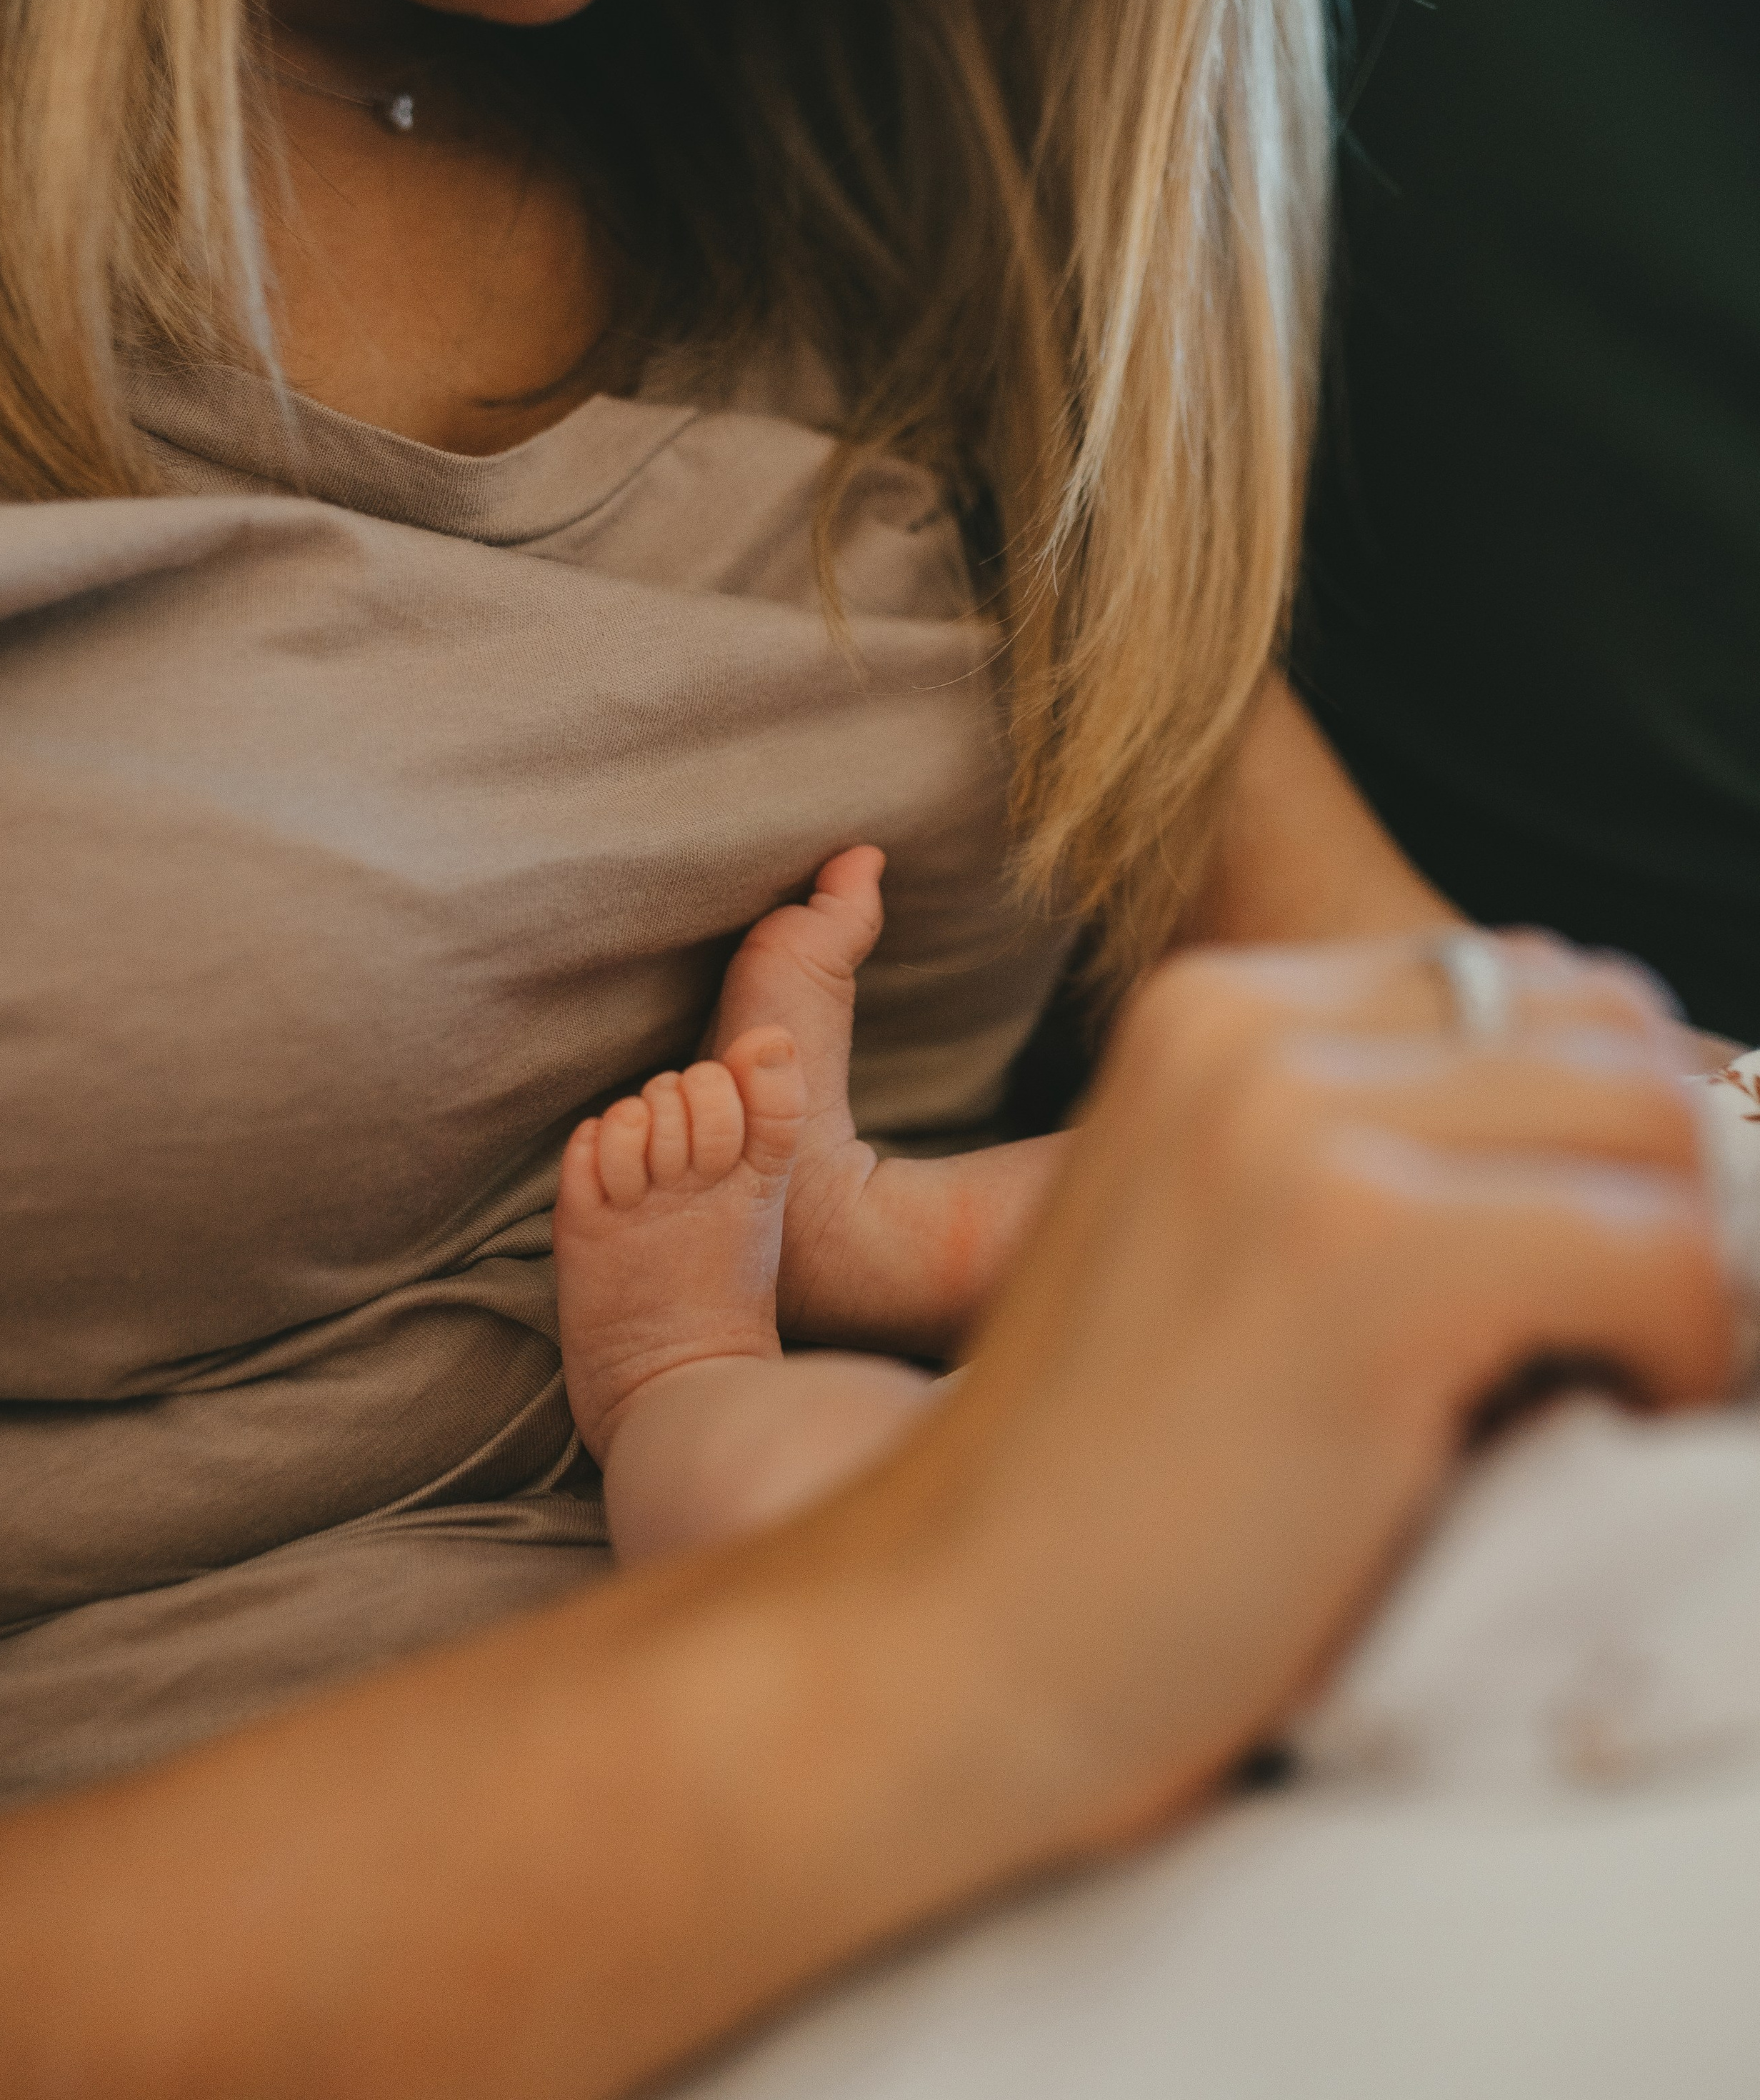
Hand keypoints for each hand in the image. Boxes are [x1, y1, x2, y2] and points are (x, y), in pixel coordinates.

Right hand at [872, 931, 1736, 1862]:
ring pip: (1653, 1123)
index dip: (1596, 1125)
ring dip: (1684, 1267)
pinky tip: (1599, 1428)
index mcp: (1207, 1014)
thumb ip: (1382, 1161)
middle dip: (1662, 1180)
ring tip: (1617, 1386)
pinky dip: (1682, 1350)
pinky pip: (1658, 1254)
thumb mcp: (1232, 1249)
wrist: (944, 1646)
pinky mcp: (1364, 1258)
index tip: (1594, 1266)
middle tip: (1634, 1334)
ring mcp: (1295, 1131)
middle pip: (1602, 1025)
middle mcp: (1245, 1032)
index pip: (1514, 982)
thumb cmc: (1109, 1501)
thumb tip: (1648, 1167)